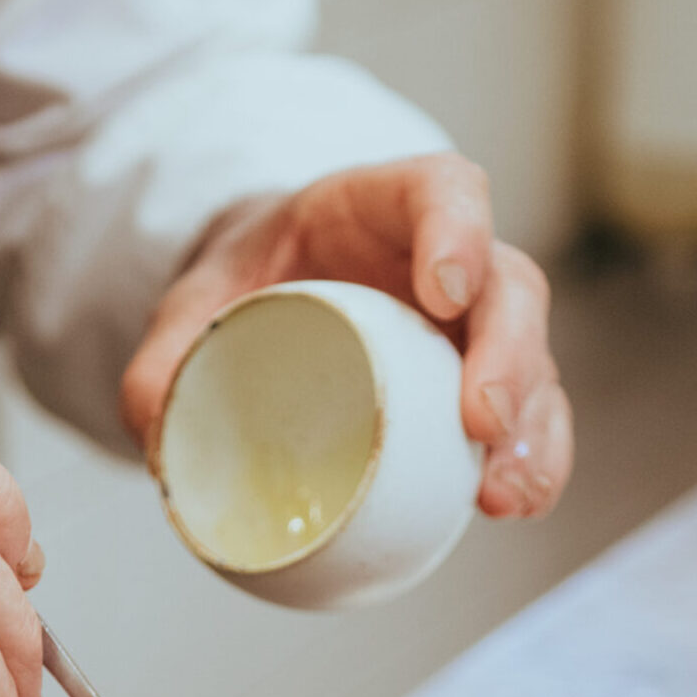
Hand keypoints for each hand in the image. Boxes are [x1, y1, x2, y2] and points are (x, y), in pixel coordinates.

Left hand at [120, 152, 571, 518]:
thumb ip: (164, 361)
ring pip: (535, 362)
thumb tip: (161, 437)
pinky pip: (529, 420)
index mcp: (381, 207)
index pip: (442, 192)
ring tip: (505, 493)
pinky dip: (531, 463)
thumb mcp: (194, 305)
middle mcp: (450, 260)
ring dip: (536, 428)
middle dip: (509, 354)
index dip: (458, 232)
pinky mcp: (482, 387)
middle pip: (509, 287)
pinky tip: (512, 505)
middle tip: (483, 422)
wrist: (264, 305)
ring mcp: (475, 328)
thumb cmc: (246, 288)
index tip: (444, 291)